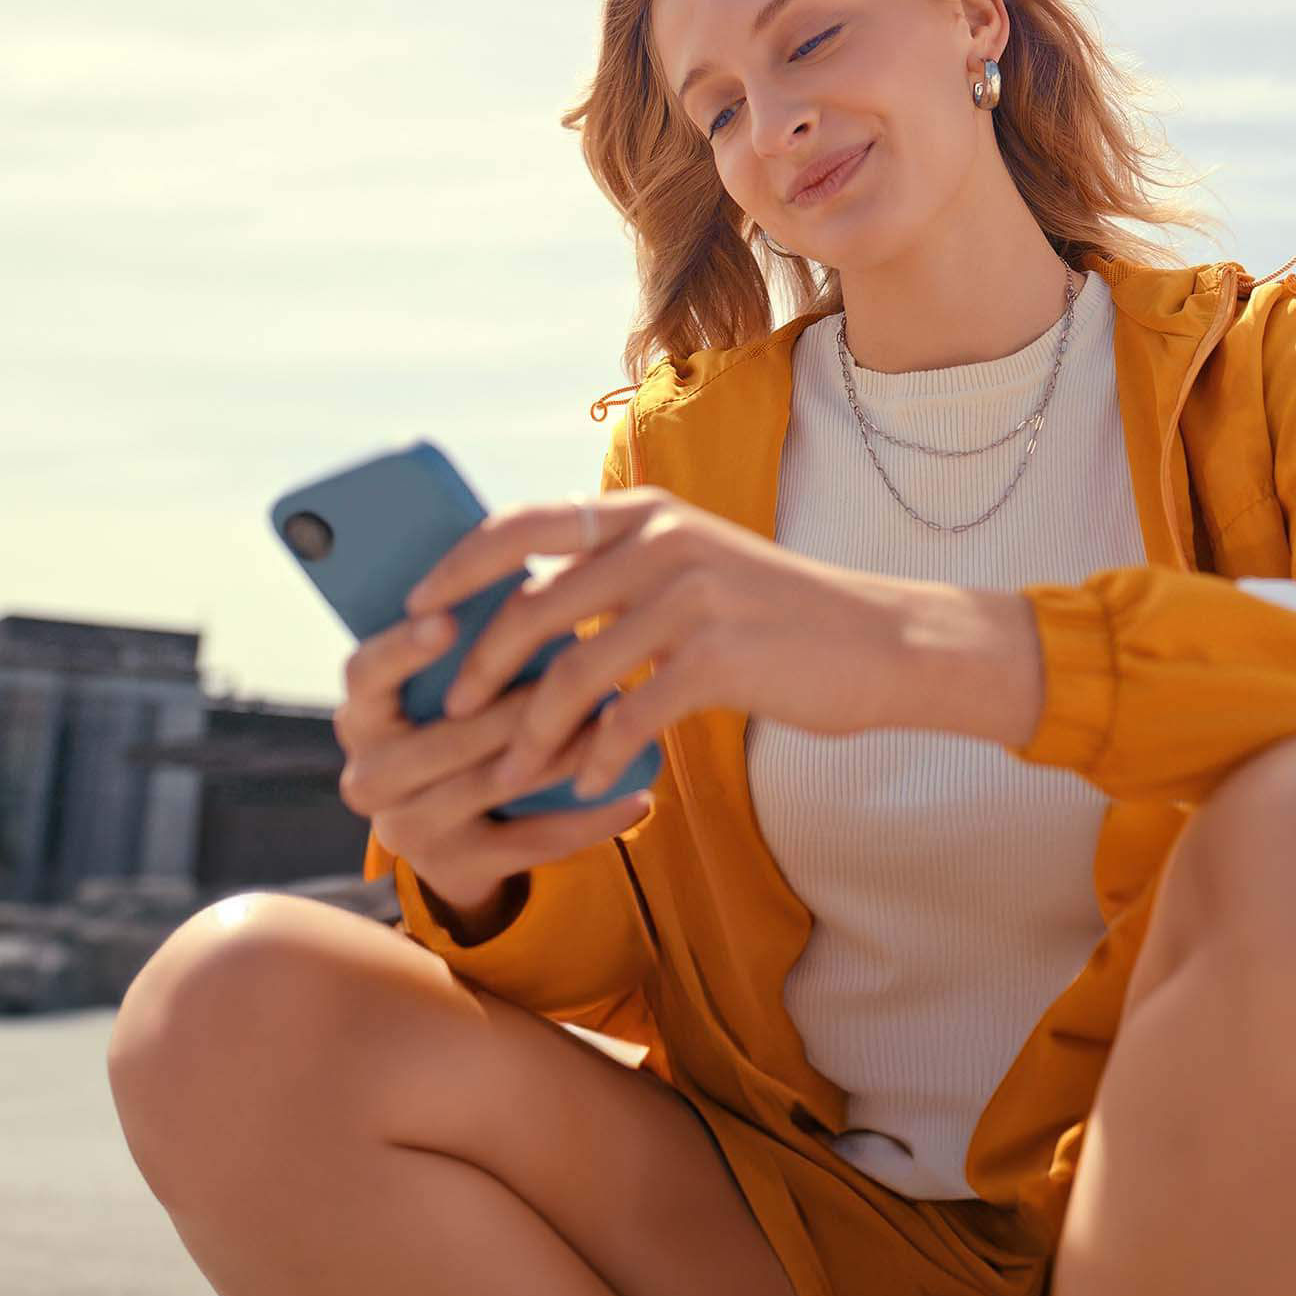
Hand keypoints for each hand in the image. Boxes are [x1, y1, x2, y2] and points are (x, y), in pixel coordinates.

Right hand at [331, 604, 654, 908]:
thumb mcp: (442, 687)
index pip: (365, 673)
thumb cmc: (459, 726)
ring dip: (565, 750)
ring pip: (495, 782)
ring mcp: (409, 828)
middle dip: (518, 703)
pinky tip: (639, 798)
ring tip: (623, 721)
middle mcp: (370, 775)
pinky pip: (532, 842)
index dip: (402, 649)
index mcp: (362, 714)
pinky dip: (590, 820)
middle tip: (584, 665)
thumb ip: (466, 641)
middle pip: (445, 736)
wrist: (455, 835)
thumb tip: (525, 561)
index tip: (446, 620)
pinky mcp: (458, 866)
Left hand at [401, 485, 1032, 797]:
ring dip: (531, 733)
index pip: (521, 525)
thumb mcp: (695, 570)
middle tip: (451, 713)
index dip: (456, 566)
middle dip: (479, 667)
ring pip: (572, 671)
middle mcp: (661, 540)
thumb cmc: (778, 620)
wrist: (883, 645)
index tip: (412, 607)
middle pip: (531, 605)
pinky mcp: (718, 656)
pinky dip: (597, 755)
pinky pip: (628, 716)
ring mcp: (690, 595)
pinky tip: (586, 783)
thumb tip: (524, 609)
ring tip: (510, 774)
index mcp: (644, 512)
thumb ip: (619, 577)